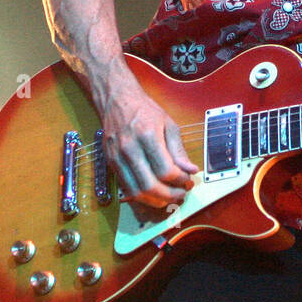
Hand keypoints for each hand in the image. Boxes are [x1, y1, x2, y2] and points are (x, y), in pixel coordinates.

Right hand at [98, 81, 198, 208]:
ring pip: (136, 191)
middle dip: (169, 195)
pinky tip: (154, 194)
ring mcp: (117, 157)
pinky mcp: (110, 163)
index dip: (179, 180)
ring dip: (155, 200)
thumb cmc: (145, 111)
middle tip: (181, 194)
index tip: (188, 180)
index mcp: (147, 136)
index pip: (165, 170)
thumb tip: (191, 170)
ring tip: (169, 197)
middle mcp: (129, 148)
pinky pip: (126, 187)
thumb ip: (179, 150)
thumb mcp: (169, 124)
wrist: (117, 101)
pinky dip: (141, 196)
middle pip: (150, 185)